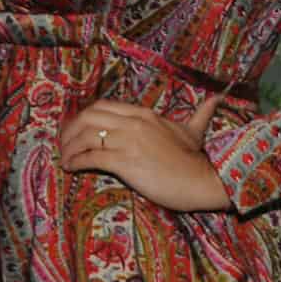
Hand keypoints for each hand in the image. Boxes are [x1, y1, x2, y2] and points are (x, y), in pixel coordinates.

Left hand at [59, 94, 232, 211]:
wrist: (204, 180)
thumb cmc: (196, 160)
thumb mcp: (194, 132)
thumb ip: (199, 115)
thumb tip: (216, 100)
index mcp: (143, 114)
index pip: (101, 107)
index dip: (82, 118)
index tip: (74, 130)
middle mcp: (133, 124)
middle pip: (87, 118)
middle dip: (69, 131)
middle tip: (64, 145)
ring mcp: (128, 142)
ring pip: (85, 136)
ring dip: (69, 148)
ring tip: (65, 159)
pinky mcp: (125, 162)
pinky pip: (90, 157)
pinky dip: (76, 161)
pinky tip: (71, 168)